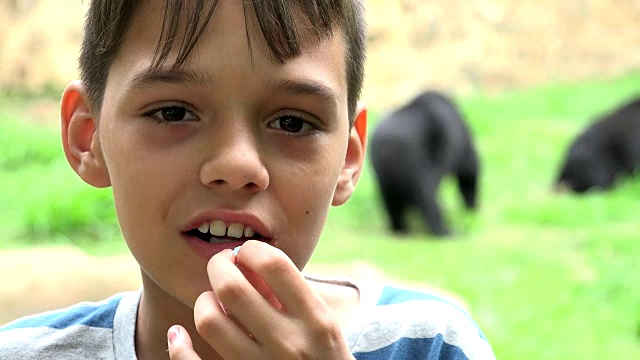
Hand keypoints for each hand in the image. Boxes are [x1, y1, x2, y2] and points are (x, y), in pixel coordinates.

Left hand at [168, 240, 353, 359]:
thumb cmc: (324, 359)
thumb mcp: (323, 326)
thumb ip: (294, 296)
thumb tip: (249, 261)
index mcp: (316, 320)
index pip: (275, 265)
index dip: (252, 249)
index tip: (246, 253)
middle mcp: (289, 344)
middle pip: (232, 287)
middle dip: (219, 266)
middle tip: (221, 266)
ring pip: (210, 320)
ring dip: (204, 301)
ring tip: (213, 301)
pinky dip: (178, 346)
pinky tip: (178, 333)